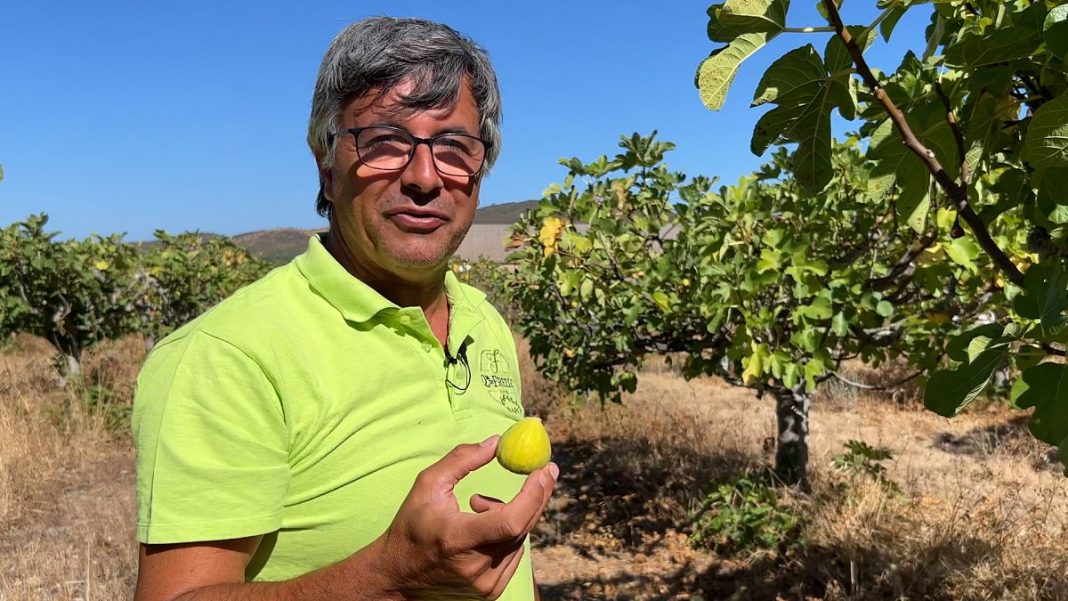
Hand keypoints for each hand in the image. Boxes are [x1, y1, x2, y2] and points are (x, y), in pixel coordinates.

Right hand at [376, 435, 557, 599]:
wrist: (397, 576)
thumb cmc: (411, 526)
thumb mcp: (428, 485)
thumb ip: (462, 460)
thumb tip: (496, 442)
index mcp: (458, 539)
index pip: (510, 521)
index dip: (533, 495)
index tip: (542, 469)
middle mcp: (476, 567)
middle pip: (523, 528)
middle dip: (538, 496)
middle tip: (544, 471)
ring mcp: (485, 584)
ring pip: (520, 540)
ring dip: (514, 515)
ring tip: (481, 505)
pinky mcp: (490, 592)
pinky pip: (513, 554)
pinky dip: (508, 535)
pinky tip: (484, 526)